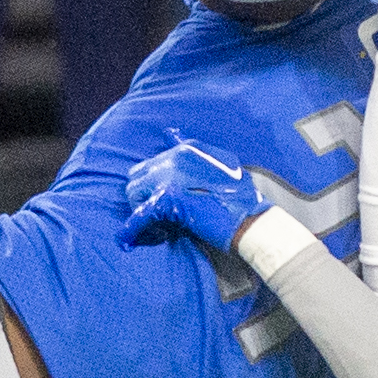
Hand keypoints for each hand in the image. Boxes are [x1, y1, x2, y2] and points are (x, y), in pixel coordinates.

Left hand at [120, 136, 267, 253]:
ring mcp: (169, 177)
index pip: (153, 162)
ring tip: (154, 226)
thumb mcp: (224, 166)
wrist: (250, 220)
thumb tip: (172, 138)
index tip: (157, 198)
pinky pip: (137, 215)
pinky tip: (127, 240)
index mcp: (189, 150)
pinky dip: (131, 229)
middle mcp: (176, 158)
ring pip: (132, 192)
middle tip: (154, 215)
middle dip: (142, 195)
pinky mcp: (166, 200)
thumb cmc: (240, 199)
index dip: (153, 183)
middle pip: (137, 174)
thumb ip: (200, 156)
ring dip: (139, 210)